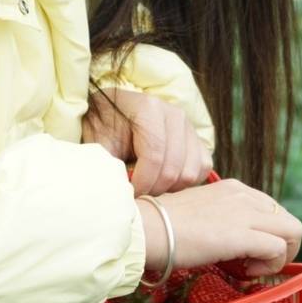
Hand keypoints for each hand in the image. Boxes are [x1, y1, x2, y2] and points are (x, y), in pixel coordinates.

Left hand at [80, 85, 212, 196]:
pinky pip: (202, 168)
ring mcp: (188, 125)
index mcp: (149, 108)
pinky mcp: (197, 138)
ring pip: (191, 172)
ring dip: (170, 187)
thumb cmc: (103, 127)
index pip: (154, 155)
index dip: (143, 182)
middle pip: (174, 168)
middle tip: (138, 191)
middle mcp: (174, 113)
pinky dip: (185, 182)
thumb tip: (116, 194)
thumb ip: (108, 165)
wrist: (112, 112)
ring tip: (149, 184)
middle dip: (154, 188)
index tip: (130, 193)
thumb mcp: (98, 142)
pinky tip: (165, 180)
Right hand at [136, 178, 301, 277]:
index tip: (248, 252)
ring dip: (281, 256)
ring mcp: (245, 213)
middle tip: (257, 264)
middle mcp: (244, 195)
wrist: (147, 229)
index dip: (267, 234)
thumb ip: (218, 219)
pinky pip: (279, 248)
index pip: (271, 209)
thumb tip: (225, 240)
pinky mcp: (242, 234)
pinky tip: (246, 272)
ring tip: (253, 268)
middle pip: (288, 220)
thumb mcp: (198, 212)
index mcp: (233, 189)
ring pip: (293, 231)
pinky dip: (271, 265)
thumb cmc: (163, 226)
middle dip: (282, 247)